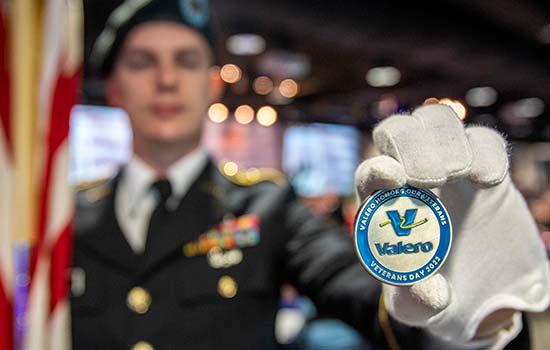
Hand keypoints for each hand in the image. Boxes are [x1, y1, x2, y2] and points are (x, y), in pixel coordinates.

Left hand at [354, 104, 549, 346]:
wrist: (479, 287)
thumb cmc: (434, 291)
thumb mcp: (419, 307)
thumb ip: (417, 301)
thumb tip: (431, 292)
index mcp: (382, 205)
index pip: (369, 173)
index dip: (377, 169)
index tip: (395, 180)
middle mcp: (409, 176)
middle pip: (396, 131)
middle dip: (411, 145)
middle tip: (434, 178)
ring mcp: (446, 165)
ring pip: (435, 121)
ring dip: (445, 139)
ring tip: (461, 174)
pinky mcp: (482, 165)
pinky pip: (482, 138)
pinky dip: (485, 150)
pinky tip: (488, 181)